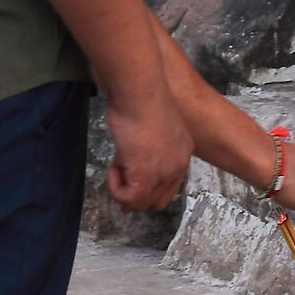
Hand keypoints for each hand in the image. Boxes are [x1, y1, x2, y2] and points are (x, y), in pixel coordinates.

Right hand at [105, 92, 192, 211]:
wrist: (138, 91)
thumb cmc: (139, 98)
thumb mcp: (145, 129)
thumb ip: (140, 152)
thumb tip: (123, 171)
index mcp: (182, 151)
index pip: (168, 185)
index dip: (146, 189)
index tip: (126, 179)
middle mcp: (179, 164)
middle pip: (158, 200)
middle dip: (135, 194)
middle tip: (117, 176)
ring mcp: (165, 173)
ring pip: (142, 203)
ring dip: (123, 190)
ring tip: (115, 166)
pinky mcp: (147, 177)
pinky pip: (128, 200)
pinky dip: (115, 189)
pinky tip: (112, 168)